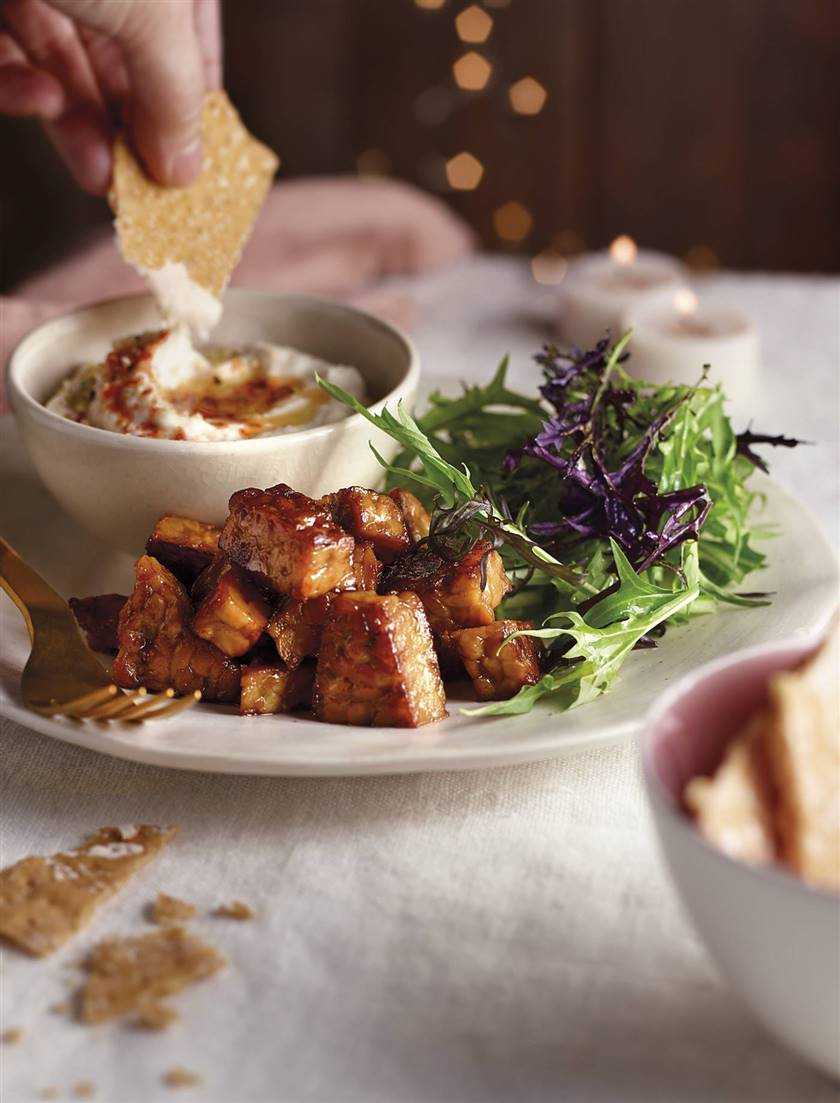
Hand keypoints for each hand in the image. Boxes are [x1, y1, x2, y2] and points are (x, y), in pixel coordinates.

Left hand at [0, 0, 220, 192]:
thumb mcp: (153, 14)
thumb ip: (173, 94)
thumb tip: (185, 172)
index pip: (195, 40)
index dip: (195, 106)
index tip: (191, 165)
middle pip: (126, 61)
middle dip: (129, 129)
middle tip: (136, 183)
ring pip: (63, 62)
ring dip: (75, 122)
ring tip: (94, 171)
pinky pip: (5, 47)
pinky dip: (17, 84)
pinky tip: (37, 102)